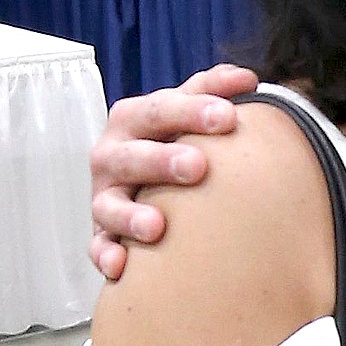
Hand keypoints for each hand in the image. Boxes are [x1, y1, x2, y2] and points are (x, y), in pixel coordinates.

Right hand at [89, 63, 260, 279]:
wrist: (141, 175)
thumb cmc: (170, 137)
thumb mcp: (185, 107)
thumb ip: (212, 88)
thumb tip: (247, 79)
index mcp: (132, 118)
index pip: (159, 110)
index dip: (191, 111)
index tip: (227, 117)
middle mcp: (112, 155)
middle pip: (131, 156)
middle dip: (162, 160)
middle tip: (198, 166)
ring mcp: (104, 196)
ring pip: (110, 206)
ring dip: (131, 216)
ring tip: (157, 226)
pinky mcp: (101, 233)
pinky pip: (98, 247)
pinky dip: (106, 256)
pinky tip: (121, 266)